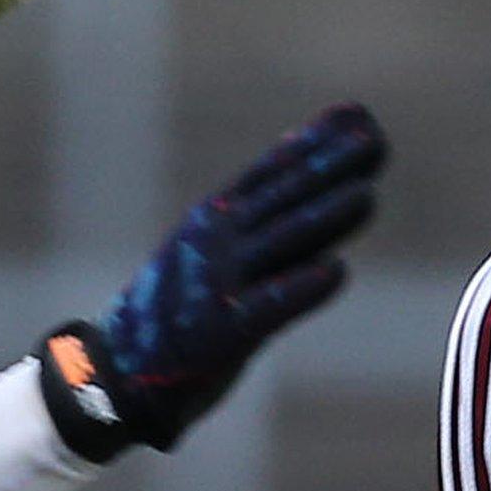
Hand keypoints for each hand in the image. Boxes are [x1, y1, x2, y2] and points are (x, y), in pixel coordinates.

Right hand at [37, 102, 386, 461]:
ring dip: (326, 214)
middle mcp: (216, 241)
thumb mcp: (217, 260)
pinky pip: (270, 305)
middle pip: (285, 194)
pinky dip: (303, 286)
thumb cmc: (177, 315)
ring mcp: (217, 282)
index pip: (273, 169)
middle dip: (332, 163)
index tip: (357, 112)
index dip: (317, 140)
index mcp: (214, 219)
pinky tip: (336, 270)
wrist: (115, 377)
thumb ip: (273, 235)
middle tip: (375, 136)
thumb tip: (337, 201)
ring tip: (367, 194)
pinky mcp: (222, 332)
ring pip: (282, 239)